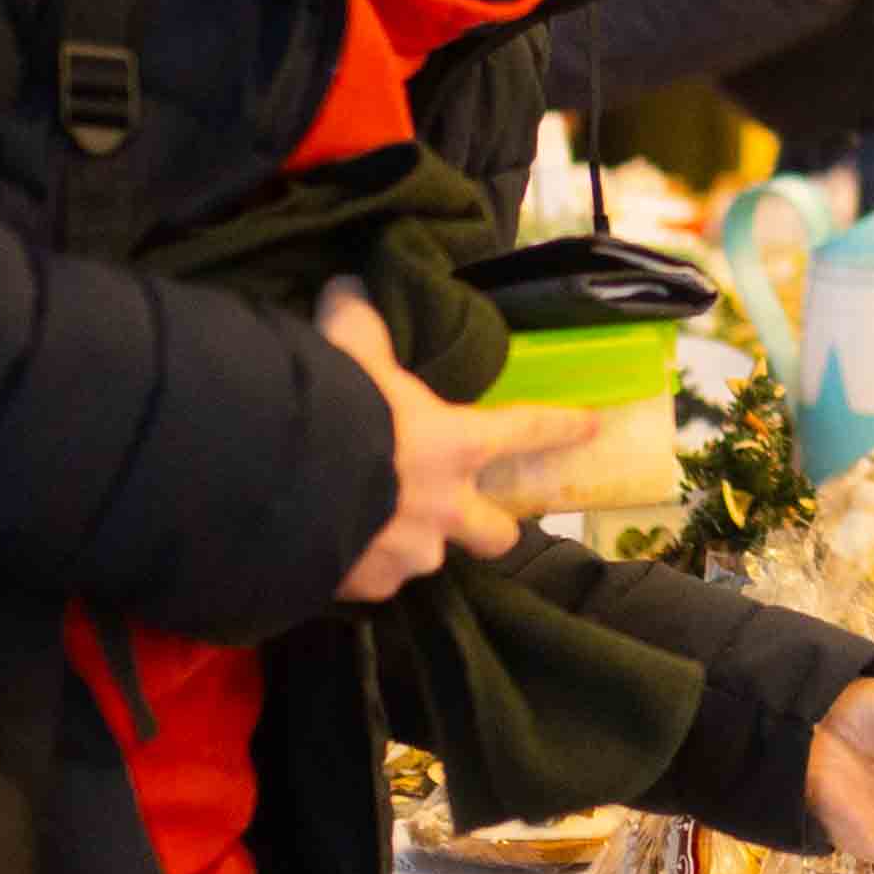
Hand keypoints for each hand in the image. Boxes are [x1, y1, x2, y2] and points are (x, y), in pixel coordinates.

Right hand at [320, 280, 596, 594]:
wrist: (280, 481)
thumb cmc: (330, 405)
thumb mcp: (350, 348)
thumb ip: (360, 322)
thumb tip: (350, 287)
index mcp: (456, 443)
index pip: (526, 428)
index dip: (563, 426)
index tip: (593, 427)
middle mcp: (447, 506)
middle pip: (498, 534)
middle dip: (493, 528)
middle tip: (471, 517)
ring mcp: (412, 553)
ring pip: (427, 557)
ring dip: (409, 544)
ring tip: (369, 525)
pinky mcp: (371, 586)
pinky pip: (375, 580)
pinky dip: (360, 567)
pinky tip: (331, 547)